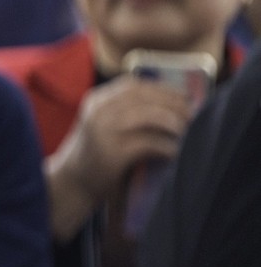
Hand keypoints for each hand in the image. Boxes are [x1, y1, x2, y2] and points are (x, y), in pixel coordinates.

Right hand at [53, 77, 195, 205]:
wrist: (72, 182)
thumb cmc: (96, 152)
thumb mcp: (103, 124)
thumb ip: (126, 111)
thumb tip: (174, 104)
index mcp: (96, 101)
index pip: (133, 85)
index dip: (162, 89)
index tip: (184, 97)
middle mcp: (97, 112)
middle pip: (143, 97)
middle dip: (173, 104)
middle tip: (193, 115)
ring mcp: (103, 131)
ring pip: (148, 116)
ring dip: (174, 122)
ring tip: (188, 132)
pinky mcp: (112, 153)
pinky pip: (149, 143)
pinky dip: (168, 146)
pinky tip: (176, 152)